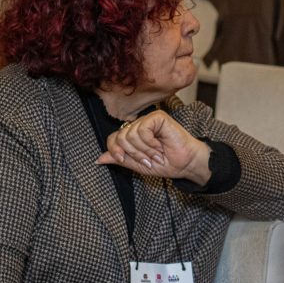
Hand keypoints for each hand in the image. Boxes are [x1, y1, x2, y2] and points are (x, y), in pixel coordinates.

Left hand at [96, 110, 211, 184]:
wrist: (185, 164)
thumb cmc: (166, 163)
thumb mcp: (137, 165)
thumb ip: (119, 159)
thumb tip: (98, 159)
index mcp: (132, 135)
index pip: (113, 138)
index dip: (115, 150)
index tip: (125, 160)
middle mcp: (138, 125)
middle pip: (120, 137)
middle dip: (134, 153)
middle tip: (148, 159)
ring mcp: (148, 120)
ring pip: (130, 134)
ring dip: (144, 150)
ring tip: (157, 154)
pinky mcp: (158, 117)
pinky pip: (142, 129)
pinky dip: (150, 142)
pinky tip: (160, 145)